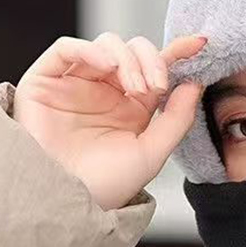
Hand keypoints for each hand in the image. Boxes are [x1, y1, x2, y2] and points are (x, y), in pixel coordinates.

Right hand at [13, 31, 206, 209]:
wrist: (65, 202)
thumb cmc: (106, 185)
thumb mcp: (152, 152)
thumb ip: (177, 118)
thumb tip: (196, 83)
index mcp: (133, 106)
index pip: (156, 68)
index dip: (177, 52)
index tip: (199, 44)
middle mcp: (106, 91)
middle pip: (134, 50)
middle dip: (152, 61)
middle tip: (157, 86)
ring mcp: (77, 84)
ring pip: (106, 44)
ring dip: (127, 59)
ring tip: (135, 87)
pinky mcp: (46, 80)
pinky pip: (67, 48)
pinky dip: (89, 49)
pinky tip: (106, 66)